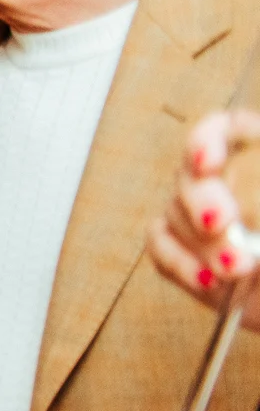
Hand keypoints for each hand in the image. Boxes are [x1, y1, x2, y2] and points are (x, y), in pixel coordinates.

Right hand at [148, 110, 259, 326]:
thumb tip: (251, 212)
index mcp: (258, 158)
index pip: (223, 130)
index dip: (206, 140)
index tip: (208, 163)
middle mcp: (228, 181)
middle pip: (191, 174)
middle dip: (202, 199)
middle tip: (222, 223)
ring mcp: (202, 217)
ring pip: (176, 215)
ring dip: (204, 244)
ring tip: (238, 268)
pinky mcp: (187, 252)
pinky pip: (161, 248)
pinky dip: (180, 263)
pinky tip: (209, 279)